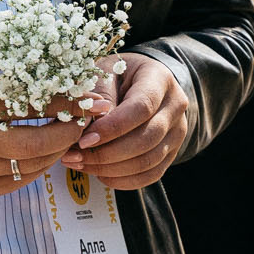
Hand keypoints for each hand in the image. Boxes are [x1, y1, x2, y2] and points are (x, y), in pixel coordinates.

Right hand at [0, 81, 92, 198]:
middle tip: (86, 119)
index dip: (63, 100)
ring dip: (60, 147)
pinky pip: (26, 179)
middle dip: (69, 130)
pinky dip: (44, 164)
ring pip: (35, 163)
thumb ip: (12, 90)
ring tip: (72, 132)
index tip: (88, 96)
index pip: (27, 103)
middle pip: (36, 141)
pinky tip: (51, 150)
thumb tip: (65, 84)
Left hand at [64, 53, 189, 189]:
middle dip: (107, 154)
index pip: (141, 108)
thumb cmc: (117, 75)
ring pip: (148, 161)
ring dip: (111, 169)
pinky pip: (150, 175)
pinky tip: (99, 173)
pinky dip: (123, 180)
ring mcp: (177, 131)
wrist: (140, 82)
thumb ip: (98, 97)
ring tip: (81, 164)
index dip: (112, 128)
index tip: (84, 140)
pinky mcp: (172, 151)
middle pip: (146, 139)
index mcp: (159, 78)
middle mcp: (175, 106)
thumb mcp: (104, 73)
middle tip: (75, 156)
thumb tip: (91, 130)